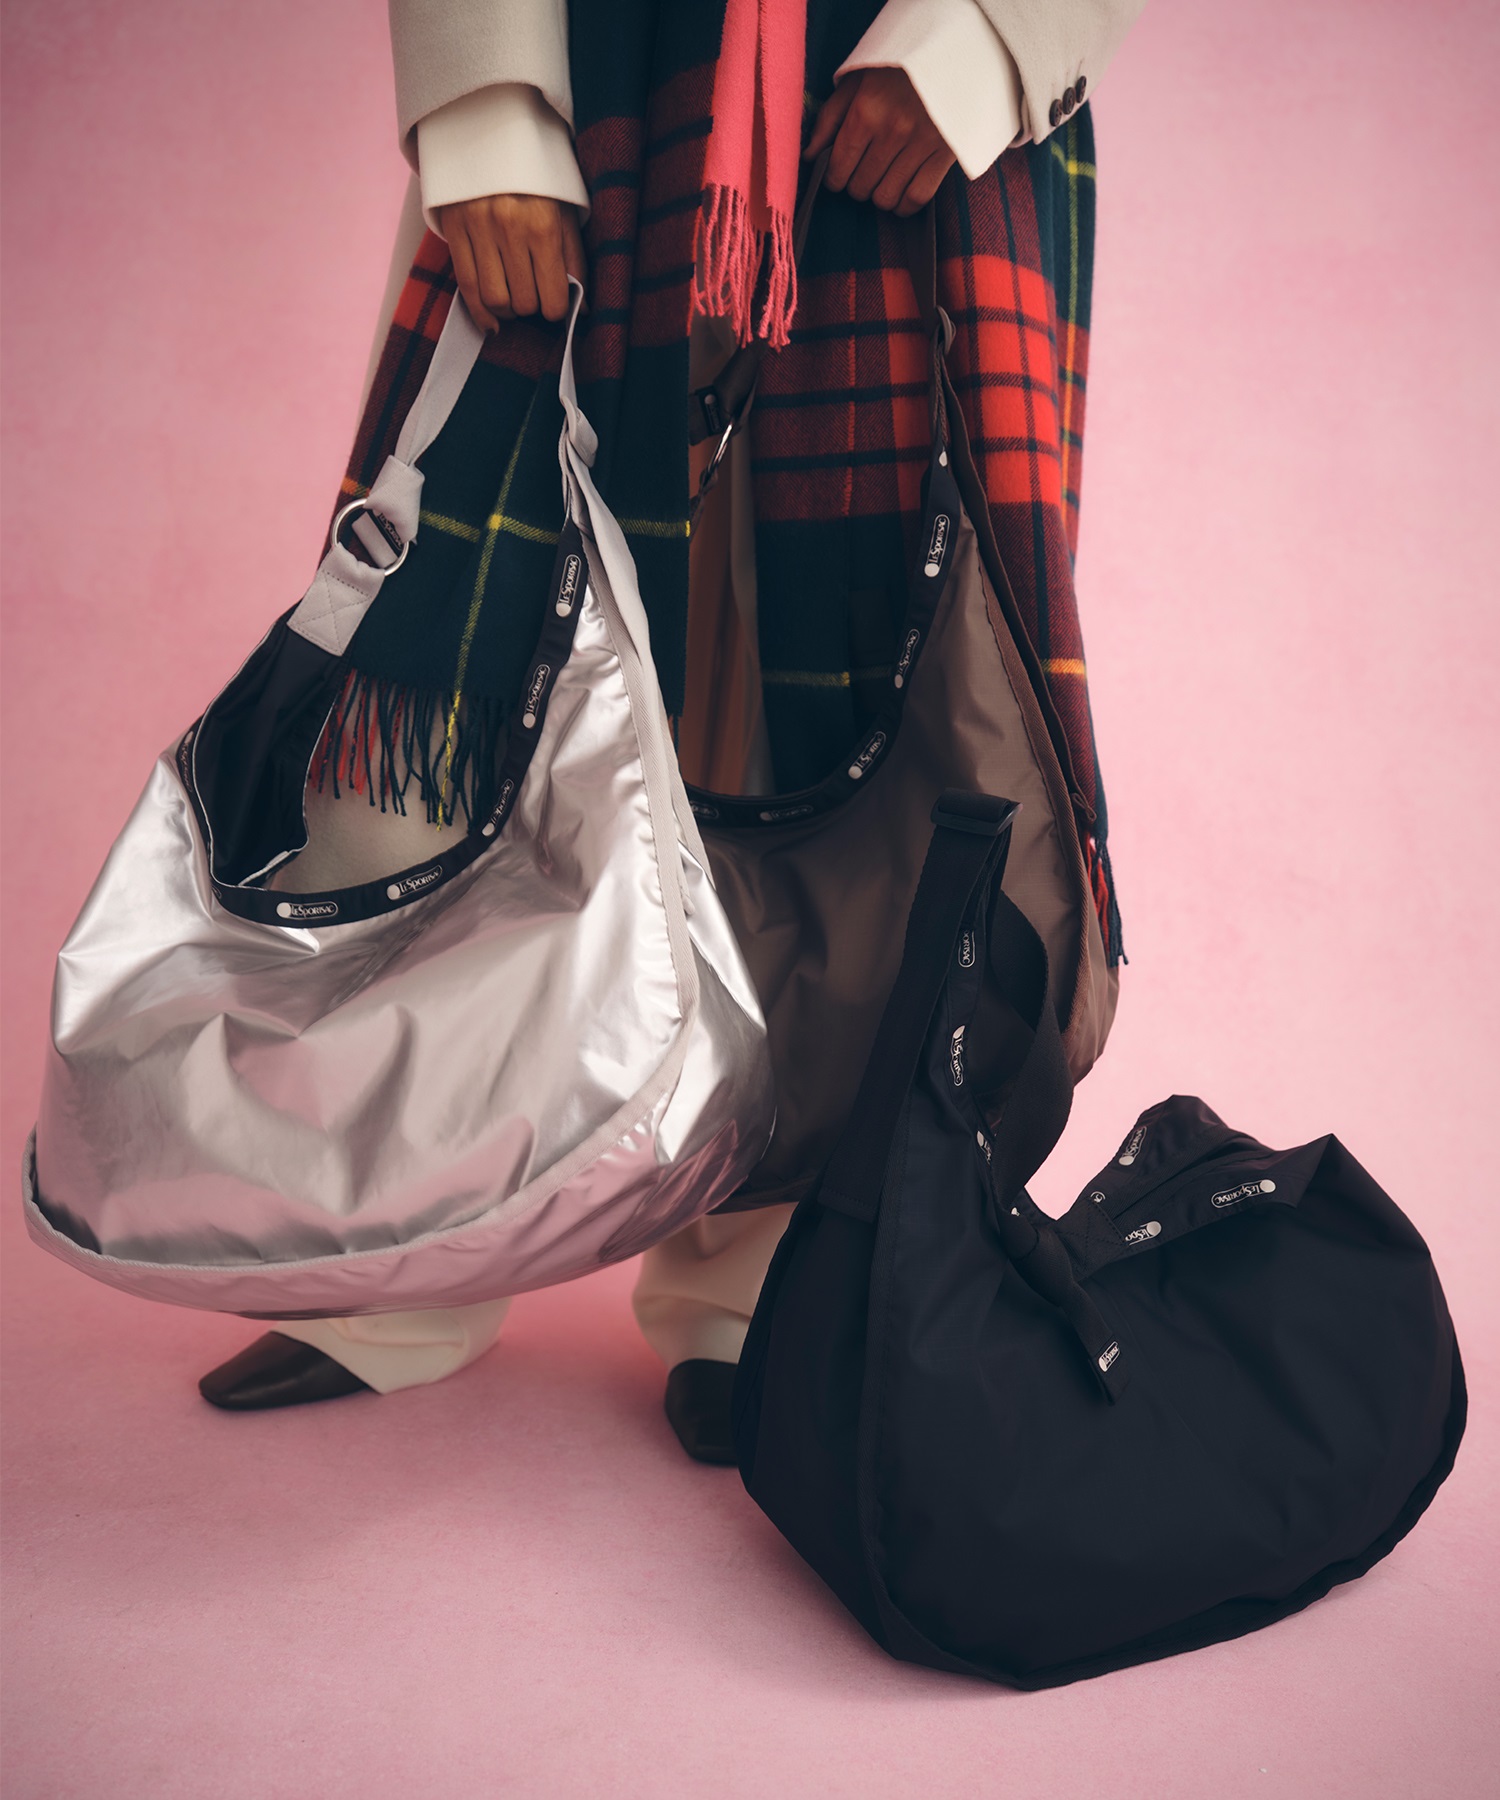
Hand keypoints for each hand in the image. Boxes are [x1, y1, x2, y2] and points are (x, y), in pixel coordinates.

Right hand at [436, 194, 586, 329]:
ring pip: (495, 300)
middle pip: (524, 303)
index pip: (552, 298)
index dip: (556, 310)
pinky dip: (480, 313)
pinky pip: (466, 285)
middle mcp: (510, 229)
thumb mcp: (565, 212)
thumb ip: (574, 260)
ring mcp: (478, 230)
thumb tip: (582, 309)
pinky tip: (492, 323)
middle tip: (534, 296)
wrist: (492, 133)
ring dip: (507, 311)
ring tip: (514, 302)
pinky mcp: (455, 229)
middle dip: (532, 308)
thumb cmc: (537, 179)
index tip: (555, 305)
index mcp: (543, 226)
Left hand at [804, 68, 955, 216]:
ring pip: (886, 197)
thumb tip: (810, 156)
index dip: (834, 178)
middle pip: (860, 187)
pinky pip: (917, 197)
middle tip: (863, 172)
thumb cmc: (897, 66)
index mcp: (866, 111)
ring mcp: (920, 144)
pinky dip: (905, 205)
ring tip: (882, 180)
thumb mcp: (857, 79)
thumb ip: (830, 117)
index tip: (839, 173)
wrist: (952, 50)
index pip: (838, 168)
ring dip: (879, 195)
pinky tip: (901, 195)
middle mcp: (892, 131)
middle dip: (856, 184)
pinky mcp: (945, 153)